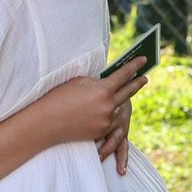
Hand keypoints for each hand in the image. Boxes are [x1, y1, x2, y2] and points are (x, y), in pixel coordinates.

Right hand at [28, 58, 147, 174]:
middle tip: (144, 77)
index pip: (123, 74)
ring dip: (121, 100)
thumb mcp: (80, 82)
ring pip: (120, 108)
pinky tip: (109, 110)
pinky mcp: (101, 132)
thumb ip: (97, 81)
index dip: (134, 65)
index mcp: (103, 90)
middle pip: (128, 92)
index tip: (143, 59)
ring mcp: (106, 120)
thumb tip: (109, 81)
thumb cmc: (60, 97)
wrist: (48, 122)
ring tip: (125, 93)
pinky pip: (111, 120)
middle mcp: (108, 106)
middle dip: (137, 83)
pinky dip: (110, 114)